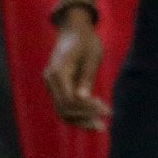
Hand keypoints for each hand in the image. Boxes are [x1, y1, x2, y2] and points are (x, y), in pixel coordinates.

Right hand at [45, 10, 111, 129]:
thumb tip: (83, 98)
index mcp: (58, 72)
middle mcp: (50, 81)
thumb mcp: (91, 57)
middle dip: (84, 118)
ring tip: (100, 127)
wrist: (73, 30)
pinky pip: (64, 105)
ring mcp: (51, 85)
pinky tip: (92, 119)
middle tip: (105, 123)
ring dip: (80, 120)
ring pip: (62, 110)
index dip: (87, 109)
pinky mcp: (56, 87)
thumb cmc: (86, 41)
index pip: (69, 100)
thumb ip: (87, 77)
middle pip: (63, 109)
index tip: (107, 110)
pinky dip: (77, 113)